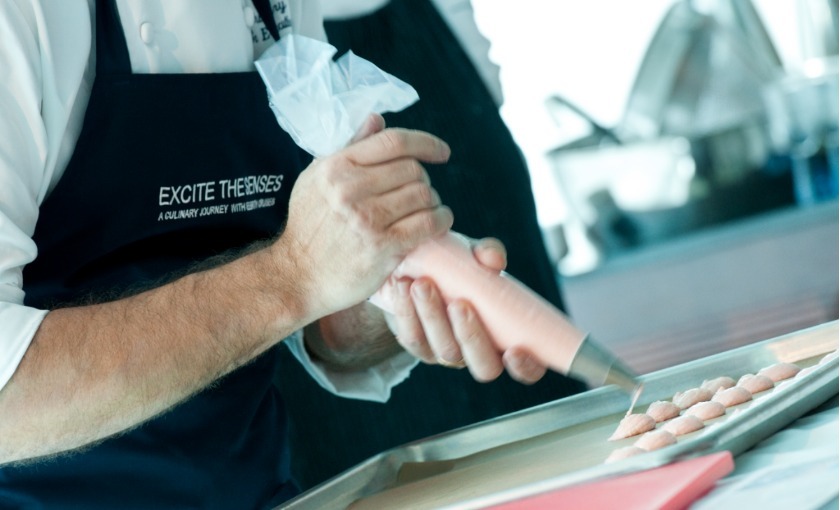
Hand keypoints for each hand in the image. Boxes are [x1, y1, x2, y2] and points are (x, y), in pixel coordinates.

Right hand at [276, 116, 453, 317]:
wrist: (296, 276)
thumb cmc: (308, 227)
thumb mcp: (317, 179)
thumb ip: (349, 148)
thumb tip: (377, 119)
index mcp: (337, 166)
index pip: (393, 141)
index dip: (426, 143)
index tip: (442, 152)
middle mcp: (351, 189)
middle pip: (413, 170)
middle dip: (423, 180)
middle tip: (418, 195)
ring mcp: (367, 218)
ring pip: (424, 195)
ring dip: (433, 202)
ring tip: (426, 211)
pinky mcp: (382, 246)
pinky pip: (428, 224)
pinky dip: (440, 220)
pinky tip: (438, 222)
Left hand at [386, 237, 547, 384]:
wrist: (417, 269)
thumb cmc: (460, 268)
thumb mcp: (475, 257)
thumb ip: (487, 253)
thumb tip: (493, 259)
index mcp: (508, 340)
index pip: (529, 370)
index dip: (526, 367)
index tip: (515, 349)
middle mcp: (480, 354)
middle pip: (483, 367)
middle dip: (471, 336)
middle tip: (459, 303)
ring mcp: (448, 355)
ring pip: (445, 350)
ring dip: (433, 317)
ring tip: (422, 284)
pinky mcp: (419, 347)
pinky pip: (413, 339)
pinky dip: (407, 312)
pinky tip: (403, 287)